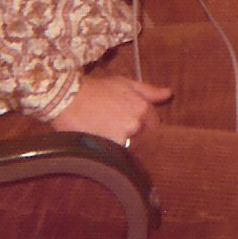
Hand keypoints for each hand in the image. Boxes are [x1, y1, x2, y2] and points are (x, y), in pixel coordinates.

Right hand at [51, 74, 172, 145]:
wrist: (68, 98)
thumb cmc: (97, 88)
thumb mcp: (125, 83)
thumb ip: (149, 91)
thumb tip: (169, 94)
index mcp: (143, 108)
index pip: (153, 125)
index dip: (143, 124)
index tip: (129, 121)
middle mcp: (136, 124)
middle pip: (141, 137)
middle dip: (131, 133)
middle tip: (114, 125)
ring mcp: (122, 138)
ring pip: (128, 147)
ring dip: (120, 143)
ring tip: (104, 132)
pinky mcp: (108, 149)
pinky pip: (115, 155)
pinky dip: (109, 151)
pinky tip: (99, 140)